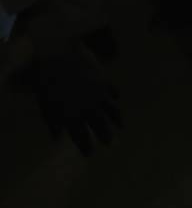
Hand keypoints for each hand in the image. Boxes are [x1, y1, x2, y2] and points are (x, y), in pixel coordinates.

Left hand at [34, 40, 121, 155]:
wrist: (58, 61)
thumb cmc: (48, 87)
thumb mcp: (46, 109)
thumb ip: (54, 125)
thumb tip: (57, 138)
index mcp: (73, 118)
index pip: (82, 137)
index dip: (86, 146)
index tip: (90, 154)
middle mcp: (89, 109)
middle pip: (100, 125)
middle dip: (105, 135)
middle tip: (109, 142)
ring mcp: (98, 95)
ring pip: (110, 111)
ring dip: (116, 120)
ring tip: (120, 126)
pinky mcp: (103, 81)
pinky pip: (112, 90)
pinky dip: (115, 96)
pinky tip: (117, 99)